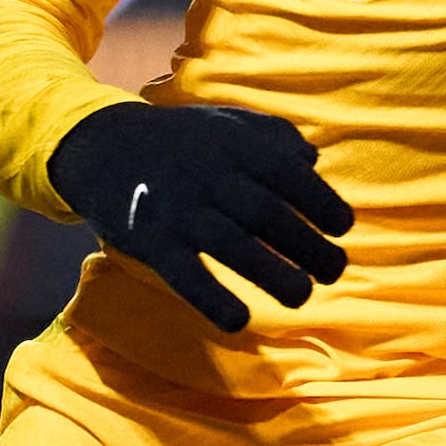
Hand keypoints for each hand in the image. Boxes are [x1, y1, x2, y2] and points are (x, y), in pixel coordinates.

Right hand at [45, 98, 353, 334]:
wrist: (103, 146)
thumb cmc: (182, 140)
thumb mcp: (227, 123)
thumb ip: (273, 137)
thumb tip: (315, 161)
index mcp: (234, 146)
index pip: (288, 174)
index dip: (321, 202)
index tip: (342, 228)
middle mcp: (209, 177)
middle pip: (267, 214)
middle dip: (308, 246)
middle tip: (334, 270)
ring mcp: (180, 210)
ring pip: (233, 246)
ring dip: (274, 274)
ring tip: (303, 295)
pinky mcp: (153, 242)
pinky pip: (185, 274)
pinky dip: (212, 299)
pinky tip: (239, 321)